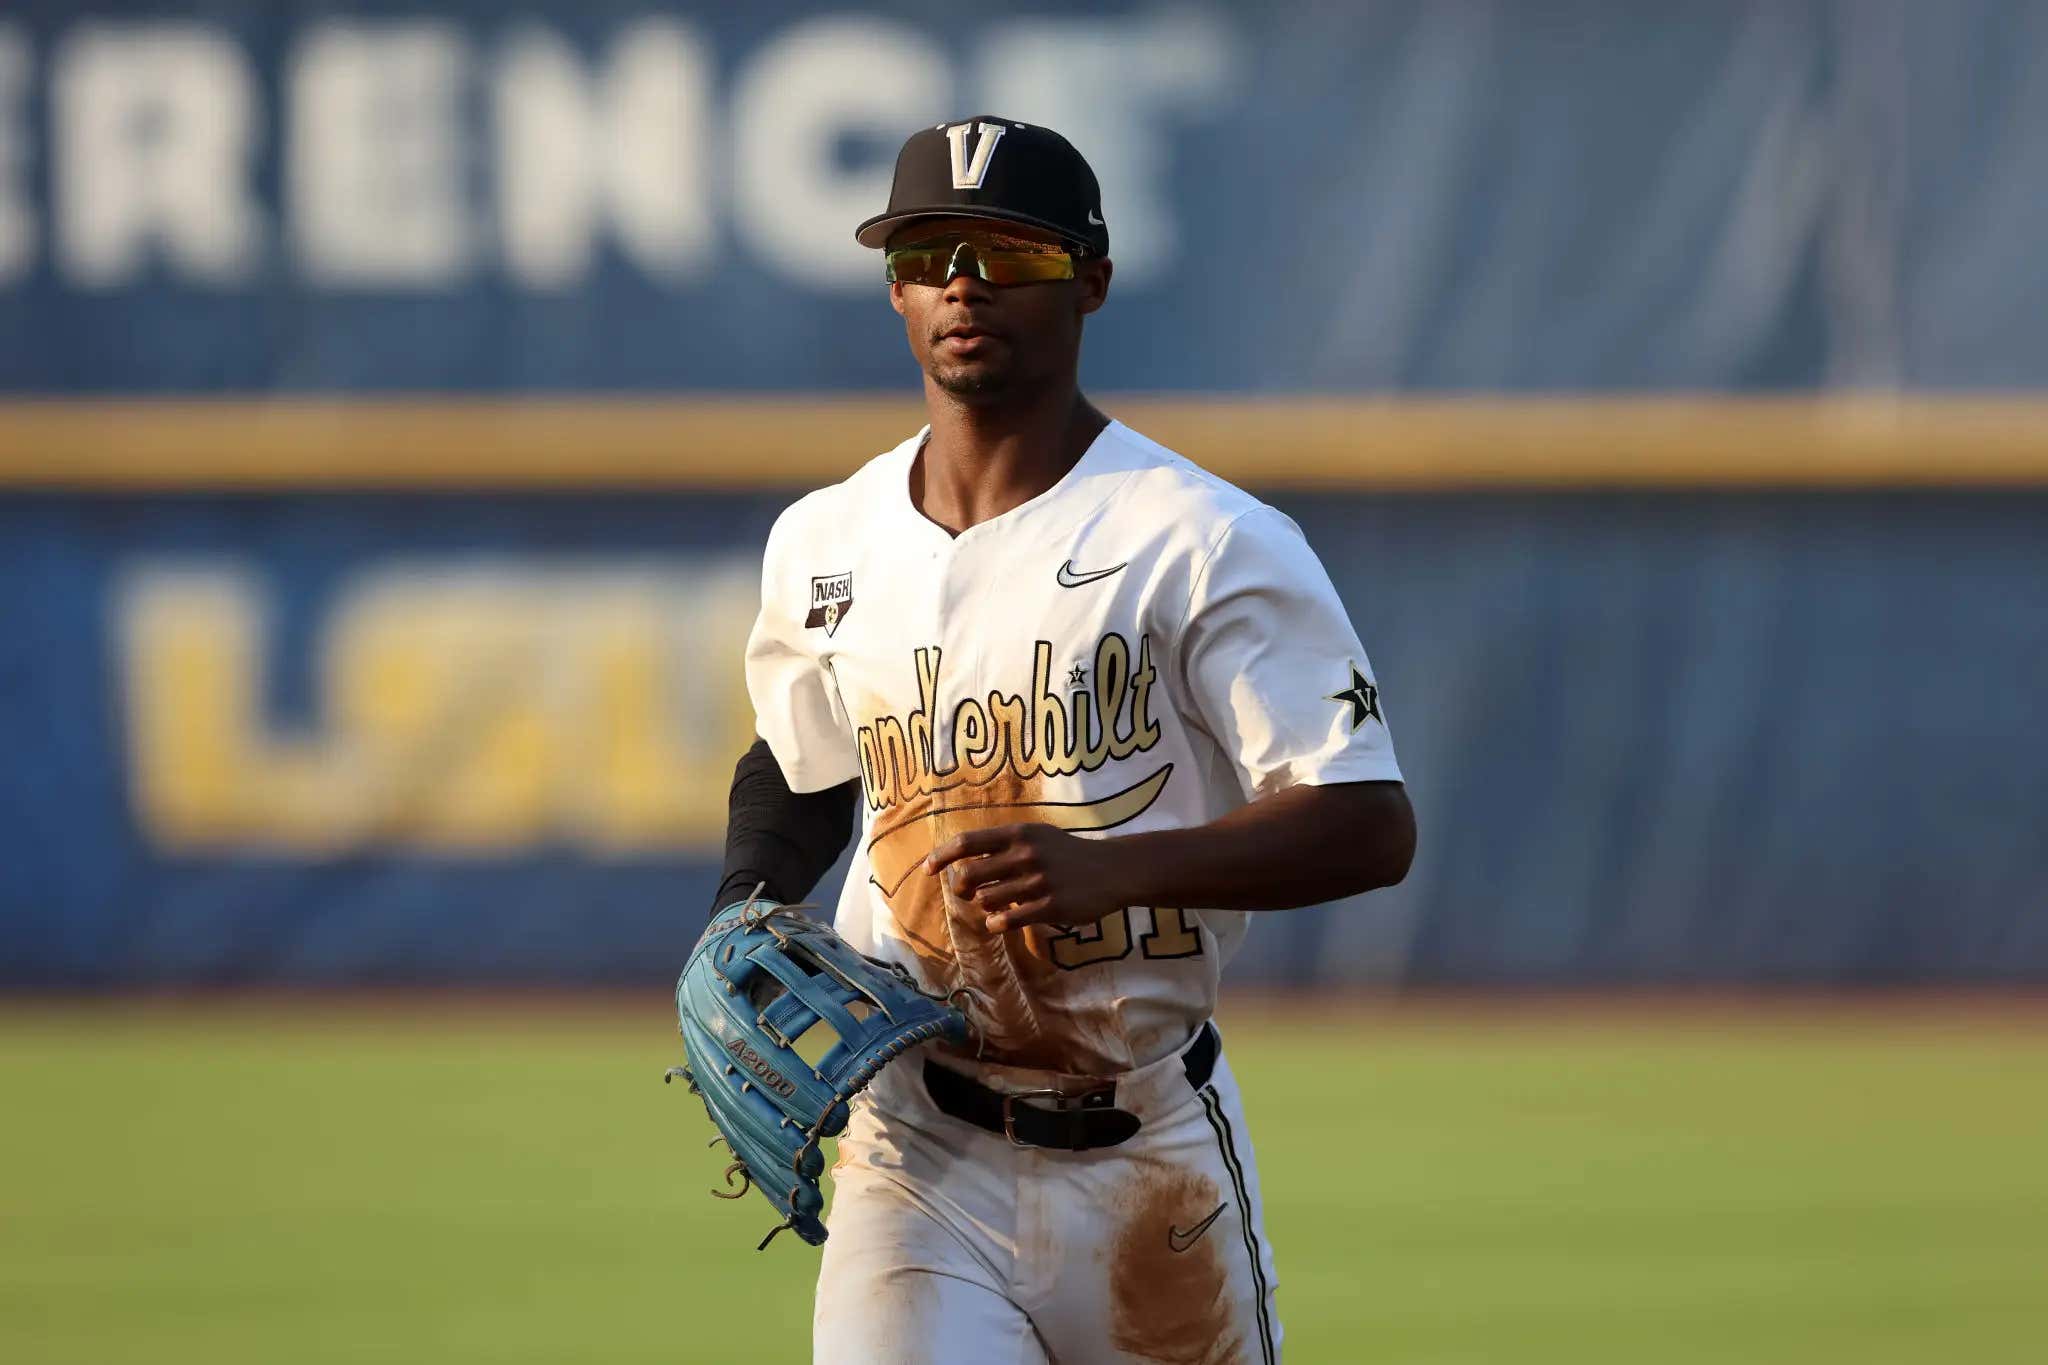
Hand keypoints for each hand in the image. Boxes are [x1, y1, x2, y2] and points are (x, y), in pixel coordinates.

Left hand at [925, 824, 1132, 934]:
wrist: (1112, 870)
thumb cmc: (1067, 853)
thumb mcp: (1037, 836)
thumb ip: (1002, 845)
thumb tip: (962, 859)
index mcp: (1019, 834)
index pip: (967, 842)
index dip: (941, 856)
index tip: (927, 870)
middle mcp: (1026, 855)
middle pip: (970, 874)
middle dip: (960, 887)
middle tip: (966, 892)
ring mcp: (1038, 882)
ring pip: (987, 900)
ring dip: (984, 905)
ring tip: (997, 904)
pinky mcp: (1051, 906)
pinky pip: (1008, 920)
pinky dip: (997, 923)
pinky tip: (1000, 921)